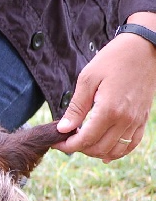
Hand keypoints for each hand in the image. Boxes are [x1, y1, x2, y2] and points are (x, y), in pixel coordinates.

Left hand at [54, 12, 155, 162]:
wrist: (144, 48)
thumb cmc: (113, 59)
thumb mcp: (87, 79)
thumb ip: (76, 108)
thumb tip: (63, 129)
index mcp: (109, 110)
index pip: (85, 140)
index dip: (68, 145)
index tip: (56, 142)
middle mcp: (125, 119)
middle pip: (99, 148)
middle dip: (80, 149)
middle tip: (67, 140)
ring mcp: (136, 120)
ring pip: (115, 150)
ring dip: (97, 152)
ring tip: (83, 143)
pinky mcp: (143, 118)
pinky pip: (132, 144)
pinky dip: (118, 152)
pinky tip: (105, 152)